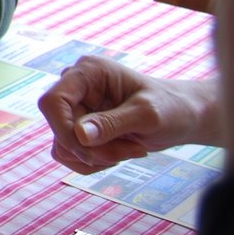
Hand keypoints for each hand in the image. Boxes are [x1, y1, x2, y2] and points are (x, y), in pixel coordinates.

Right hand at [38, 55, 218, 174]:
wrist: (181, 117)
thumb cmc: (171, 108)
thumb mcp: (147, 115)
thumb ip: (113, 123)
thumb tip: (79, 135)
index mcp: (87, 72)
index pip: (52, 102)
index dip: (63, 130)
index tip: (92, 149)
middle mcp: (75, 87)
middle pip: (59, 128)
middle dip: (92, 149)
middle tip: (128, 153)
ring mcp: (75, 107)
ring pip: (63, 145)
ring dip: (95, 158)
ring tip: (128, 151)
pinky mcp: (78, 127)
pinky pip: (69, 153)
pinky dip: (92, 162)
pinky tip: (119, 153)